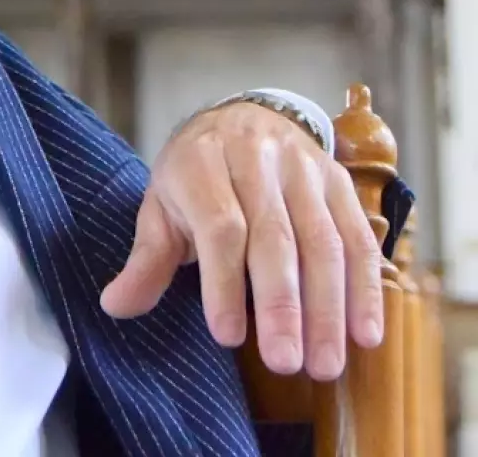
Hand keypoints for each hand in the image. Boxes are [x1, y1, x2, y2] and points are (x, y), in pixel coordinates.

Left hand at [100, 102, 383, 379]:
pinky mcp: (338, 181)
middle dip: (282, 305)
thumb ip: (146, 258)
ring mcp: (302, 167)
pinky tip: (365, 333)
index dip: (224, 282)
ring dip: (327, 307)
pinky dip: (365, 287)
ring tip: (323, 363)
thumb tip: (115, 305)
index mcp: (201, 160)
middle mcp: (254, 156)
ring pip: (322, 241)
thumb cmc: (195, 175)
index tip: (227, 337)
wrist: (241, 118)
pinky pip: (358, 236)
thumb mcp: (162, 206)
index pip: (220, 225)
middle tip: (286, 362)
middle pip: (274, 237)